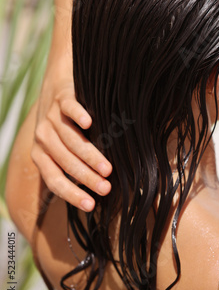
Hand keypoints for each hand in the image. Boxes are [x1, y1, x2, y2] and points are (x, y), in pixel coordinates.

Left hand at [31, 79, 111, 210]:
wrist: (55, 84)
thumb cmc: (64, 123)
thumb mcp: (59, 146)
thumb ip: (70, 164)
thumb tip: (96, 191)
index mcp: (40, 154)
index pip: (54, 179)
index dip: (72, 193)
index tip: (91, 205)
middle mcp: (42, 137)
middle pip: (65, 162)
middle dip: (86, 177)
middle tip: (106, 188)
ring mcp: (51, 117)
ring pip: (70, 140)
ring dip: (89, 156)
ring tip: (108, 168)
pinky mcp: (61, 98)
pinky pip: (69, 109)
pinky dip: (78, 116)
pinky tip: (90, 123)